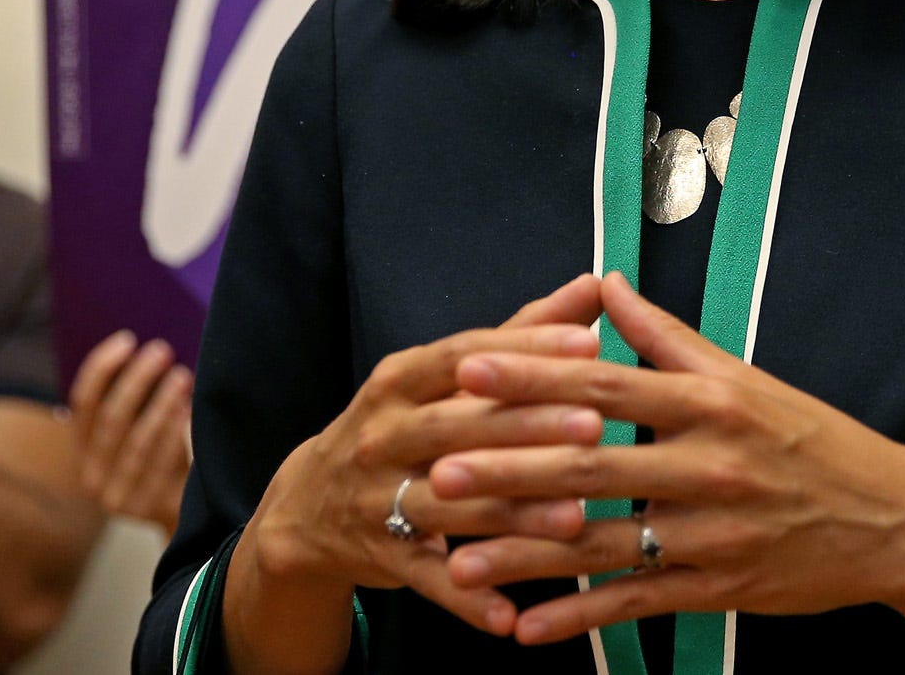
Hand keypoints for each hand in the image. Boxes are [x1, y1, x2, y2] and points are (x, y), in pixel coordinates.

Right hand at [69, 330, 193, 535]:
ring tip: (181, 376)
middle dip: (136, 380)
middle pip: (110, 419)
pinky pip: (161, 464)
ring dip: (160, 404)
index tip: (127, 340)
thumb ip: (134, 399)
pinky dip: (174, 433)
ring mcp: (116, 497)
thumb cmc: (160, 457)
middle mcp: (90, 476)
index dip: (101, 369)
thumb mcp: (137, 429)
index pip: (82, 403)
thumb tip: (145, 350)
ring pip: (137, 442)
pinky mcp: (145, 509)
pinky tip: (187, 410)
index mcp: (81, 451)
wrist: (180, 513)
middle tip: (161, 350)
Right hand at [247, 273, 609, 638]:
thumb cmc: (401, 426)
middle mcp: (382, 434)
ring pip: (449, 506)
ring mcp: (376, 498)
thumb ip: (519, 334)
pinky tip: (514, 616)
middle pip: (456, 427)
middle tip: (594, 425)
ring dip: (511, 515)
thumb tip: (591, 287)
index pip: (464, 356)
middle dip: (525, 425)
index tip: (588, 344)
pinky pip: (429, 580)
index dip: (524, 349)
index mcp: (400, 380)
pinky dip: (470, 599)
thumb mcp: (441, 378)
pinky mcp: (381, 557)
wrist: (309, 507)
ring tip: (576, 518)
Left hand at [431, 271, 904, 648]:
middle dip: (508, 470)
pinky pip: (637, 605)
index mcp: (709, 402)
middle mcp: (707, 465)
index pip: (604, 385)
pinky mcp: (720, 588)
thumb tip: (604, 285)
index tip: (469, 369)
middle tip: (438, 470)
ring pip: (603, 545)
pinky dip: (579, 619)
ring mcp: (712, 533)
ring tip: (457, 561)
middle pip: (592, 468)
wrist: (893, 520)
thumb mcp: (743, 375)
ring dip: (525, 558)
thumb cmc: (810, 438)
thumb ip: (666, 335)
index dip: (533, 378)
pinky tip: (525, 630)